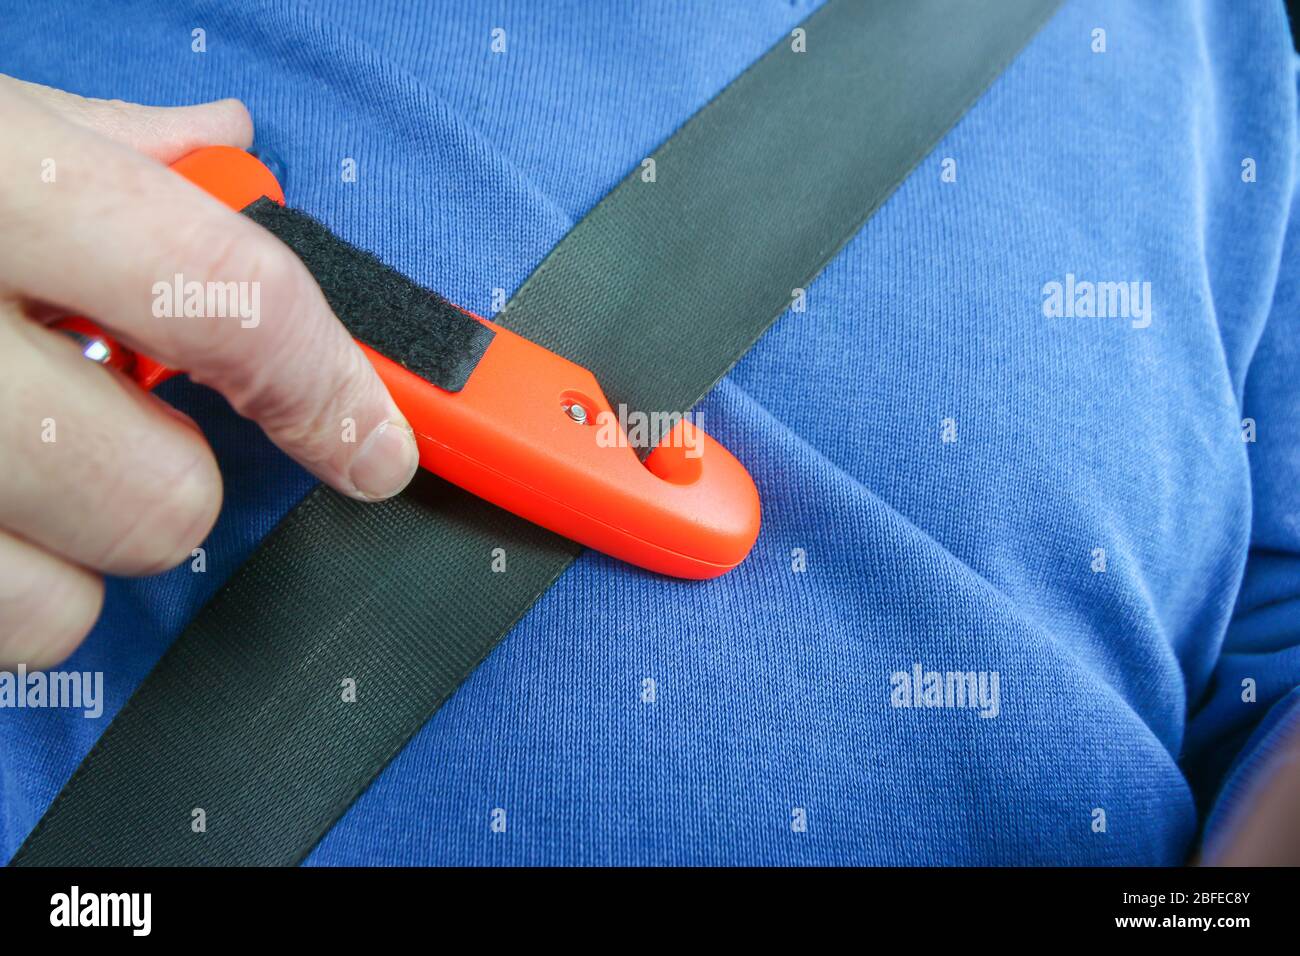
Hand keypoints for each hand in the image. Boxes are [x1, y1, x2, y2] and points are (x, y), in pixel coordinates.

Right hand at [0, 77, 418, 667]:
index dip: (330, 382)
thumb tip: (227, 152)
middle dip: (163, 473)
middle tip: (104, 418)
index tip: (377, 440)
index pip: (224, 295)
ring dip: (67, 552)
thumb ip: (92, 149)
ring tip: (3, 470)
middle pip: (155, 494)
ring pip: (61, 608)